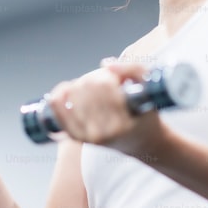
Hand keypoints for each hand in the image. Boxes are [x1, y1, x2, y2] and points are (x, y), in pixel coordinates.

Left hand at [45, 58, 163, 156]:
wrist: (142, 142)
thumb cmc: (145, 114)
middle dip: (97, 78)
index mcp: (121, 124)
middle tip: (108, 84)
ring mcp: (86, 136)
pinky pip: (57, 107)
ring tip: (95, 91)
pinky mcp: (75, 136)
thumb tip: (106, 64)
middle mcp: (101, 133)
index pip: (104, 85)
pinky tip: (69, 90)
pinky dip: (60, 93)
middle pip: (87, 86)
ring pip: (72, 93)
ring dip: (82, 84)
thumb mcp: (150, 90)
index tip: (118, 80)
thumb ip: (134, 69)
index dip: (111, 75)